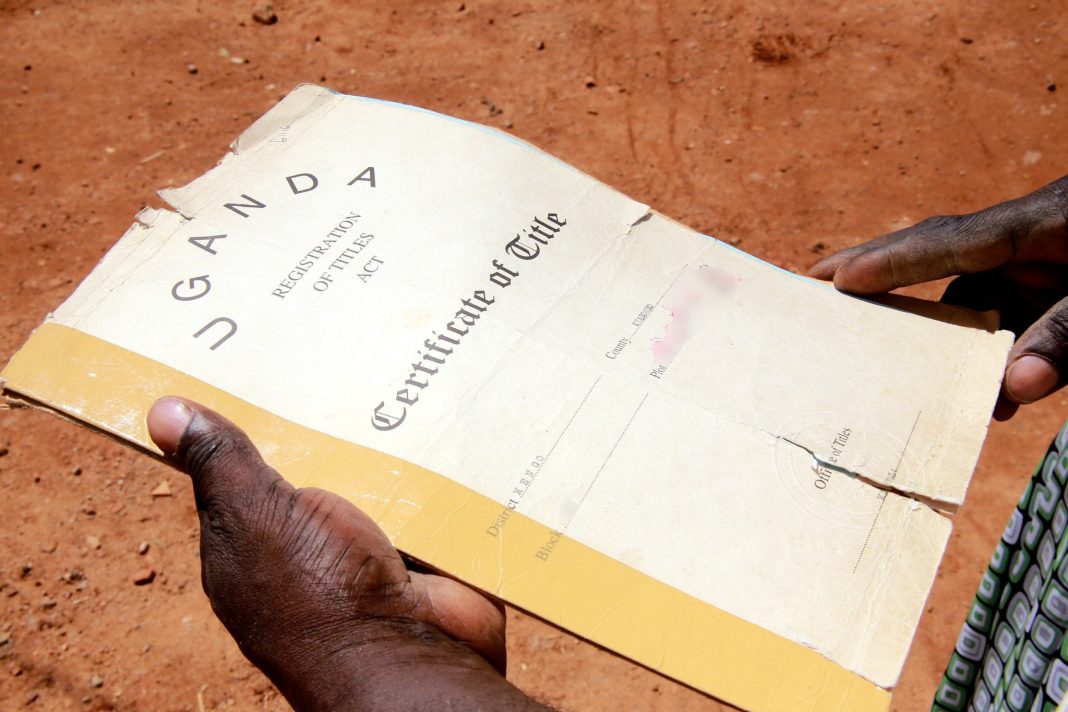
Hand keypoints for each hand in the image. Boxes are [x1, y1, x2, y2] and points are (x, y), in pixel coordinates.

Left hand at [147, 397, 550, 711]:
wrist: (412, 657)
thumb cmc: (320, 594)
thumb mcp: (257, 518)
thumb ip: (220, 466)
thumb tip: (160, 410)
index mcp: (253, 541)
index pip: (240, 471)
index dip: (246, 422)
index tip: (260, 362)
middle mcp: (308, 546)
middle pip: (314, 467)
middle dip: (328, 421)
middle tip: (340, 350)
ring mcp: (366, 549)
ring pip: (372, 476)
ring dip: (386, 442)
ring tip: (396, 368)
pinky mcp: (419, 547)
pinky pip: (423, 493)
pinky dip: (431, 466)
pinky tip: (439, 414)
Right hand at [810, 175, 1067, 419]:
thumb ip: (1064, 337)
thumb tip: (1014, 387)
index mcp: (1045, 220)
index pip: (953, 240)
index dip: (894, 261)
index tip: (840, 280)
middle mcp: (1030, 233)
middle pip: (940, 247)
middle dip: (881, 266)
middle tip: (820, 282)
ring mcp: (1044, 256)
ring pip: (974, 289)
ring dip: (946, 334)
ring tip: (896, 366)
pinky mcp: (1058, 278)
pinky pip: (1011, 312)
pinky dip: (995, 349)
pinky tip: (993, 393)